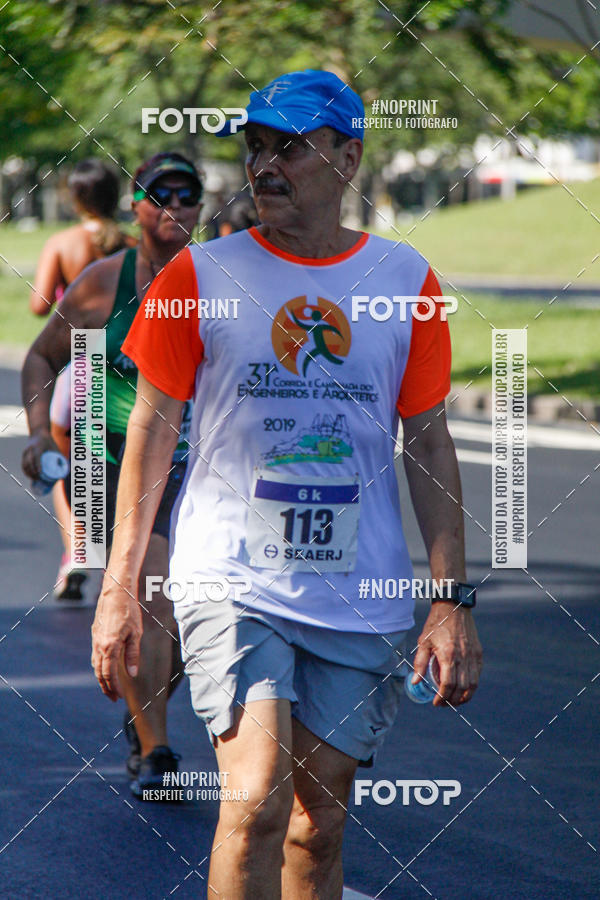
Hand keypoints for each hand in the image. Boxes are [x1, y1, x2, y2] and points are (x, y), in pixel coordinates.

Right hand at [22, 431, 58, 479]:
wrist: (38, 432)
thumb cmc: (49, 440)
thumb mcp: (54, 446)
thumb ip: (59, 456)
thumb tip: (65, 467)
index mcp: (38, 446)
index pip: (36, 458)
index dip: (38, 466)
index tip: (40, 473)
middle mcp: (30, 449)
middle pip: (29, 463)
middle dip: (33, 472)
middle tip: (39, 479)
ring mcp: (26, 451)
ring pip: (25, 464)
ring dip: (29, 473)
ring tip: (35, 479)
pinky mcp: (24, 454)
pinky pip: (23, 463)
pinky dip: (25, 470)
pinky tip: (29, 475)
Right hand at [91, 573, 141, 700]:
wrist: (116, 592)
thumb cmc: (129, 611)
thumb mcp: (136, 634)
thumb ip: (133, 655)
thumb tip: (132, 674)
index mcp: (110, 646)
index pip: (110, 674)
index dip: (114, 687)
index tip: (119, 697)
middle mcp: (99, 645)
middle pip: (100, 672)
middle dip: (106, 687)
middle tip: (113, 698)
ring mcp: (95, 639)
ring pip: (95, 664)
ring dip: (101, 678)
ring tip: (109, 687)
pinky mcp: (95, 634)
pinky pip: (95, 655)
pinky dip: (99, 666)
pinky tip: (104, 668)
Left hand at [412, 604, 481, 706]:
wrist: (453, 607)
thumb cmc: (436, 624)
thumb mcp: (424, 642)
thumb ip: (420, 663)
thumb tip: (415, 682)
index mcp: (448, 655)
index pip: (447, 684)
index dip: (442, 697)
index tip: (436, 703)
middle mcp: (462, 657)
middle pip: (461, 688)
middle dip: (452, 700)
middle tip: (444, 704)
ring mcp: (472, 656)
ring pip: (472, 684)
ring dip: (464, 697)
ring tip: (454, 701)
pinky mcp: (478, 653)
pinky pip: (477, 675)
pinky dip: (472, 686)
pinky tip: (464, 689)